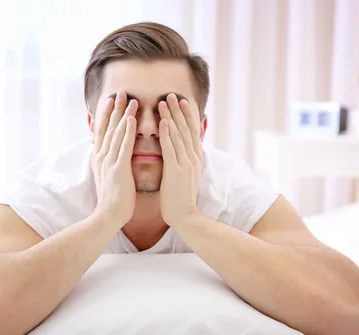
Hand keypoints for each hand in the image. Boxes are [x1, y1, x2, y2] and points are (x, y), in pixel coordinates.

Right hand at [91, 92, 137, 226]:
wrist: (109, 216)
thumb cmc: (113, 199)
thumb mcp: (109, 176)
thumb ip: (111, 163)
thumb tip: (115, 155)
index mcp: (100, 158)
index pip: (103, 132)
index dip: (107, 115)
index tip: (111, 100)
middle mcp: (101, 156)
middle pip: (108, 127)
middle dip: (114, 109)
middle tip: (120, 92)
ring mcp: (108, 161)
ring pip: (116, 132)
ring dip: (123, 114)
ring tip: (130, 99)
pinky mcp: (118, 168)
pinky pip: (123, 146)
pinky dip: (127, 131)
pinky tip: (132, 119)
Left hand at [158, 93, 202, 227]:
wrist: (185, 216)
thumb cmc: (181, 198)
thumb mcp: (186, 175)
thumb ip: (184, 160)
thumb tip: (182, 150)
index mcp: (195, 158)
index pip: (192, 132)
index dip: (187, 115)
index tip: (183, 101)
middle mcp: (193, 158)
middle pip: (186, 129)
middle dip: (179, 110)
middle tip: (173, 94)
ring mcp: (186, 164)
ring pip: (178, 135)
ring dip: (171, 117)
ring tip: (165, 102)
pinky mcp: (176, 171)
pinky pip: (171, 149)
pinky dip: (167, 134)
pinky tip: (162, 123)